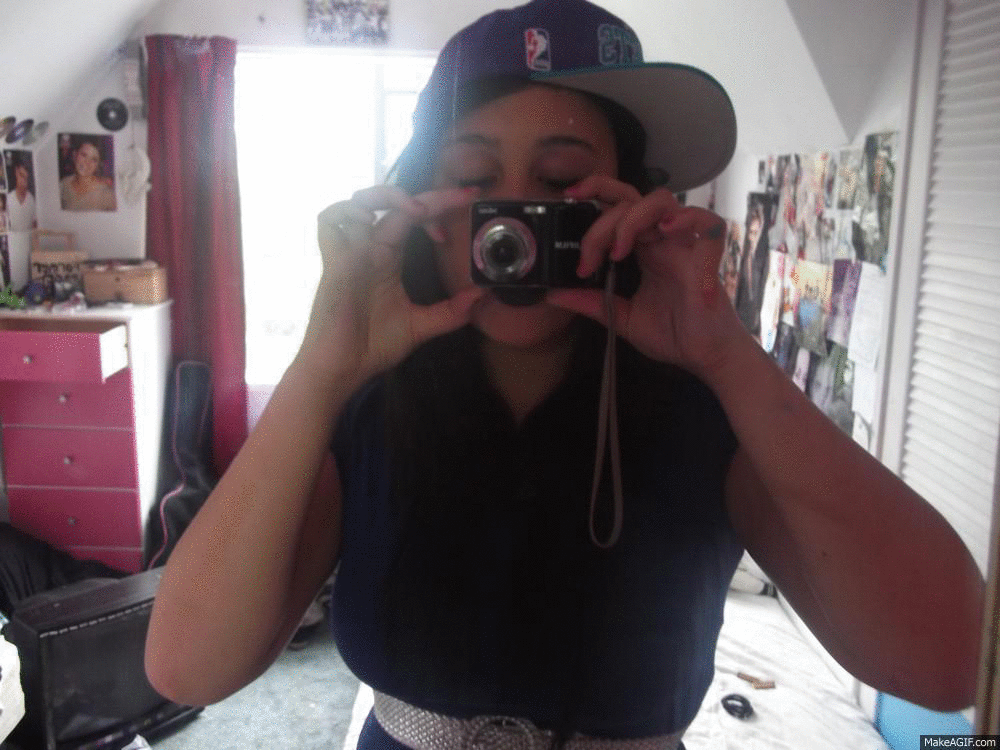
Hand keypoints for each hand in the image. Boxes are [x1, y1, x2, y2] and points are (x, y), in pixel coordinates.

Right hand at [298, 184, 484, 385]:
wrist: (345, 370)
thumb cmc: (373, 346)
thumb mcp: (422, 325)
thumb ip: (452, 311)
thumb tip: (484, 296)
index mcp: (388, 257)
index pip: (414, 217)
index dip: (440, 205)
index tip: (469, 202)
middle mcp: (370, 249)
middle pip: (392, 202)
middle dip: (428, 196)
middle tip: (457, 201)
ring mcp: (351, 254)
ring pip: (358, 201)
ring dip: (387, 196)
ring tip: (416, 212)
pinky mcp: (334, 264)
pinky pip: (328, 223)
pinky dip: (347, 213)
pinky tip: (371, 224)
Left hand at [546, 177, 744, 378]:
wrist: (705, 357)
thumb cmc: (674, 334)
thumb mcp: (622, 317)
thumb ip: (590, 302)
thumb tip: (552, 295)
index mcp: (643, 248)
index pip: (619, 205)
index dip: (596, 191)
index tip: (569, 195)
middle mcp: (663, 240)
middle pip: (632, 200)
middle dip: (603, 221)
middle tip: (589, 258)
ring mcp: (685, 245)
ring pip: (662, 201)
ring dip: (634, 217)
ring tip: (620, 250)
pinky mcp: (708, 257)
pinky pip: (710, 225)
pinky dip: (689, 223)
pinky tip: (667, 234)